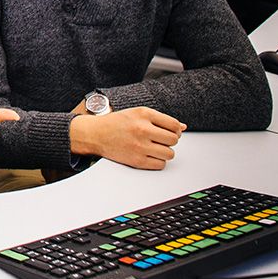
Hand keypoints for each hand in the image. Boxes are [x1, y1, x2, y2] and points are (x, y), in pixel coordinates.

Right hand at [70, 107, 185, 169]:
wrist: (95, 134)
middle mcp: (142, 129)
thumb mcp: (137, 113)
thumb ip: (160, 119)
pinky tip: (149, 155)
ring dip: (165, 152)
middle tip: (160, 140)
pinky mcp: (137, 160)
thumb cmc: (116, 123)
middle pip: (174, 140)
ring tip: (154, 147)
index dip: (175, 130)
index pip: (174, 124)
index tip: (170, 131)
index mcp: (143, 114)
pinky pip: (160, 164)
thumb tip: (182, 127)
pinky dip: (158, 161)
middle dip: (170, 141)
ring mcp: (140, 146)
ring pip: (169, 153)